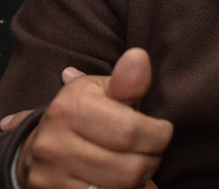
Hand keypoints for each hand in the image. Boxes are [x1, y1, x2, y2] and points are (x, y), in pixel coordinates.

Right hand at [17, 48, 172, 187]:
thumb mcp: (103, 90)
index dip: (159, 134)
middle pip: (128, 168)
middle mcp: (53, 144)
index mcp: (69, 109)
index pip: (131, 132)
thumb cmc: (85, 112)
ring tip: (138, 163)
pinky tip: (121, 180)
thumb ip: (127, 81)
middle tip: (152, 150)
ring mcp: (49, 176)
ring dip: (139, 179)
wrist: (40, 145)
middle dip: (152, 160)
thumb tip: (138, 57)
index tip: (162, 130)